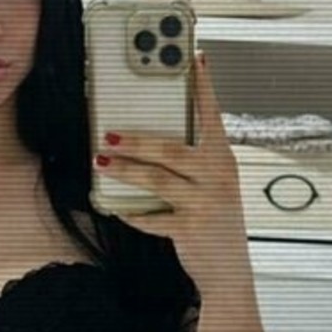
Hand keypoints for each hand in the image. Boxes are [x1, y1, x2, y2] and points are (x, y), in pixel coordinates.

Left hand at [95, 52, 247, 294]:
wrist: (229, 273)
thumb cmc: (215, 223)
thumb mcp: (214, 186)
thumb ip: (192, 163)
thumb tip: (148, 140)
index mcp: (223, 159)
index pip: (212, 115)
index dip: (203, 86)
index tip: (193, 58)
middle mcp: (218, 177)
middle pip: (172, 149)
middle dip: (136, 139)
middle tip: (107, 132)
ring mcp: (206, 203)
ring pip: (158, 179)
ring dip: (125, 170)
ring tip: (101, 161)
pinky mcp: (191, 229)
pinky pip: (153, 217)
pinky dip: (131, 212)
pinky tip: (114, 207)